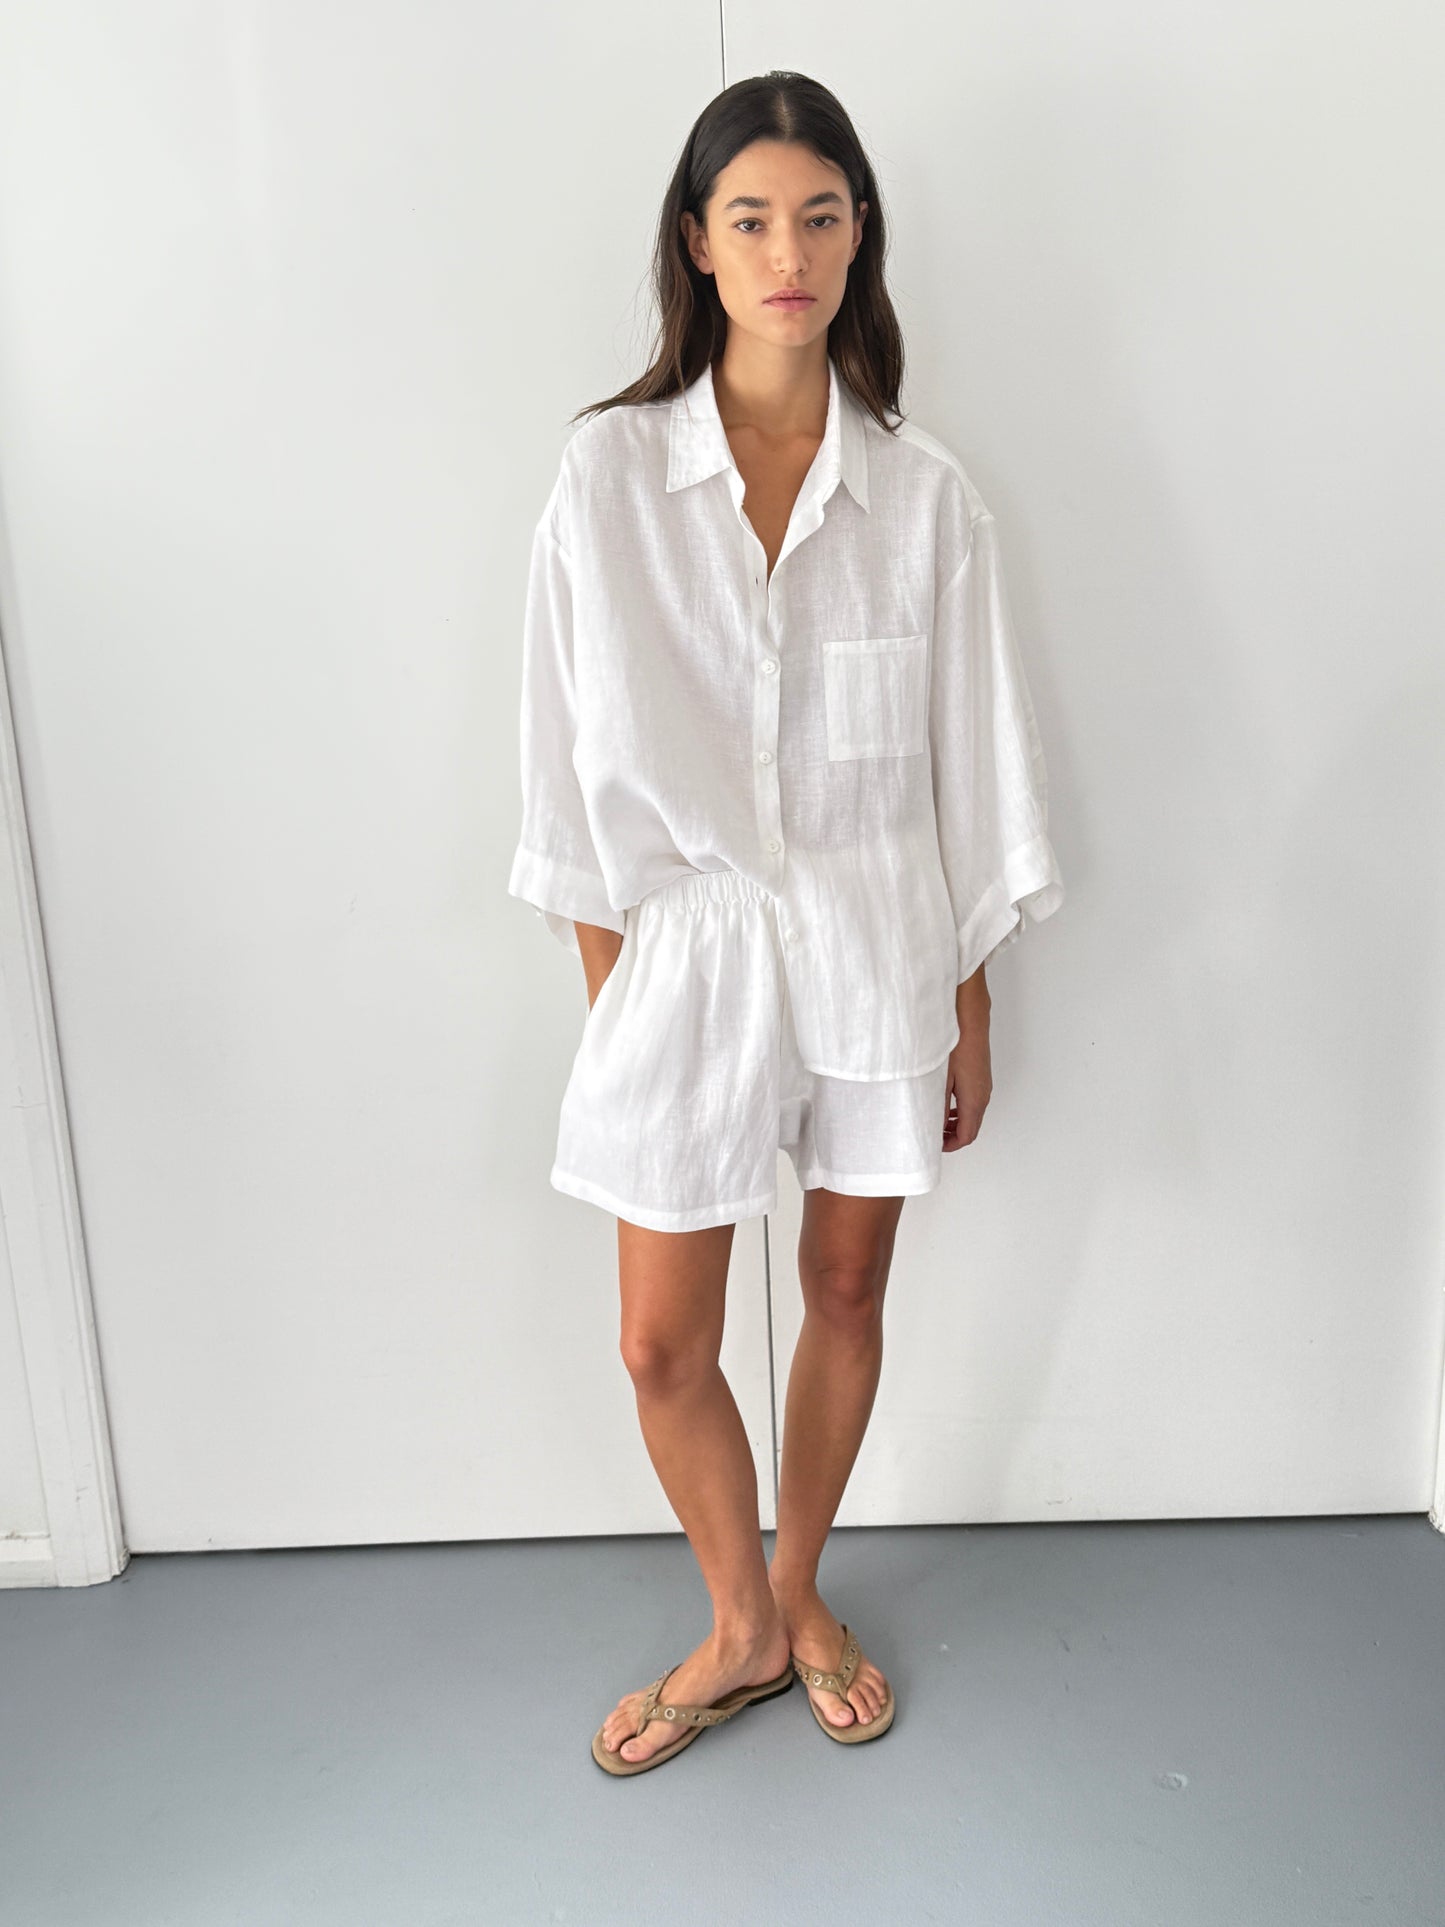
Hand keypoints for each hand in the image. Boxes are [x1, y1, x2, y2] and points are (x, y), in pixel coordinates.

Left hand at [943, 978, 991, 1151]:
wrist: (970, 1018)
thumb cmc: (955, 1045)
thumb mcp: (939, 1079)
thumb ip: (936, 1106)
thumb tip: (933, 1127)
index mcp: (974, 1100)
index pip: (967, 1136)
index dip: (950, 1146)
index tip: (933, 1145)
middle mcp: (984, 1095)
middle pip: (971, 1128)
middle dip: (952, 1137)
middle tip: (932, 1136)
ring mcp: (984, 1085)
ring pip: (972, 1115)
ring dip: (956, 1123)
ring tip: (935, 1121)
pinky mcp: (981, 1076)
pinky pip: (973, 1102)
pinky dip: (960, 1110)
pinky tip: (944, 1103)